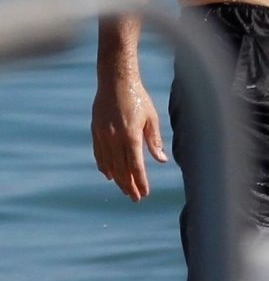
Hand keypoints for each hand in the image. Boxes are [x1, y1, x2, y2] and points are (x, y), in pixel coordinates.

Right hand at [92, 77, 167, 200]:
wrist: (115, 82)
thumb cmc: (138, 99)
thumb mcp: (151, 118)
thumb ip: (154, 141)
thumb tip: (162, 161)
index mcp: (131, 135)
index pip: (136, 166)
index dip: (140, 181)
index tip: (145, 193)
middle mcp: (115, 138)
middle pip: (122, 169)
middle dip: (129, 185)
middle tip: (135, 198)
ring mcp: (103, 136)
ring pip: (109, 164)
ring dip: (118, 179)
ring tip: (125, 190)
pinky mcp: (96, 131)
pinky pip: (99, 154)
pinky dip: (104, 166)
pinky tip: (110, 175)